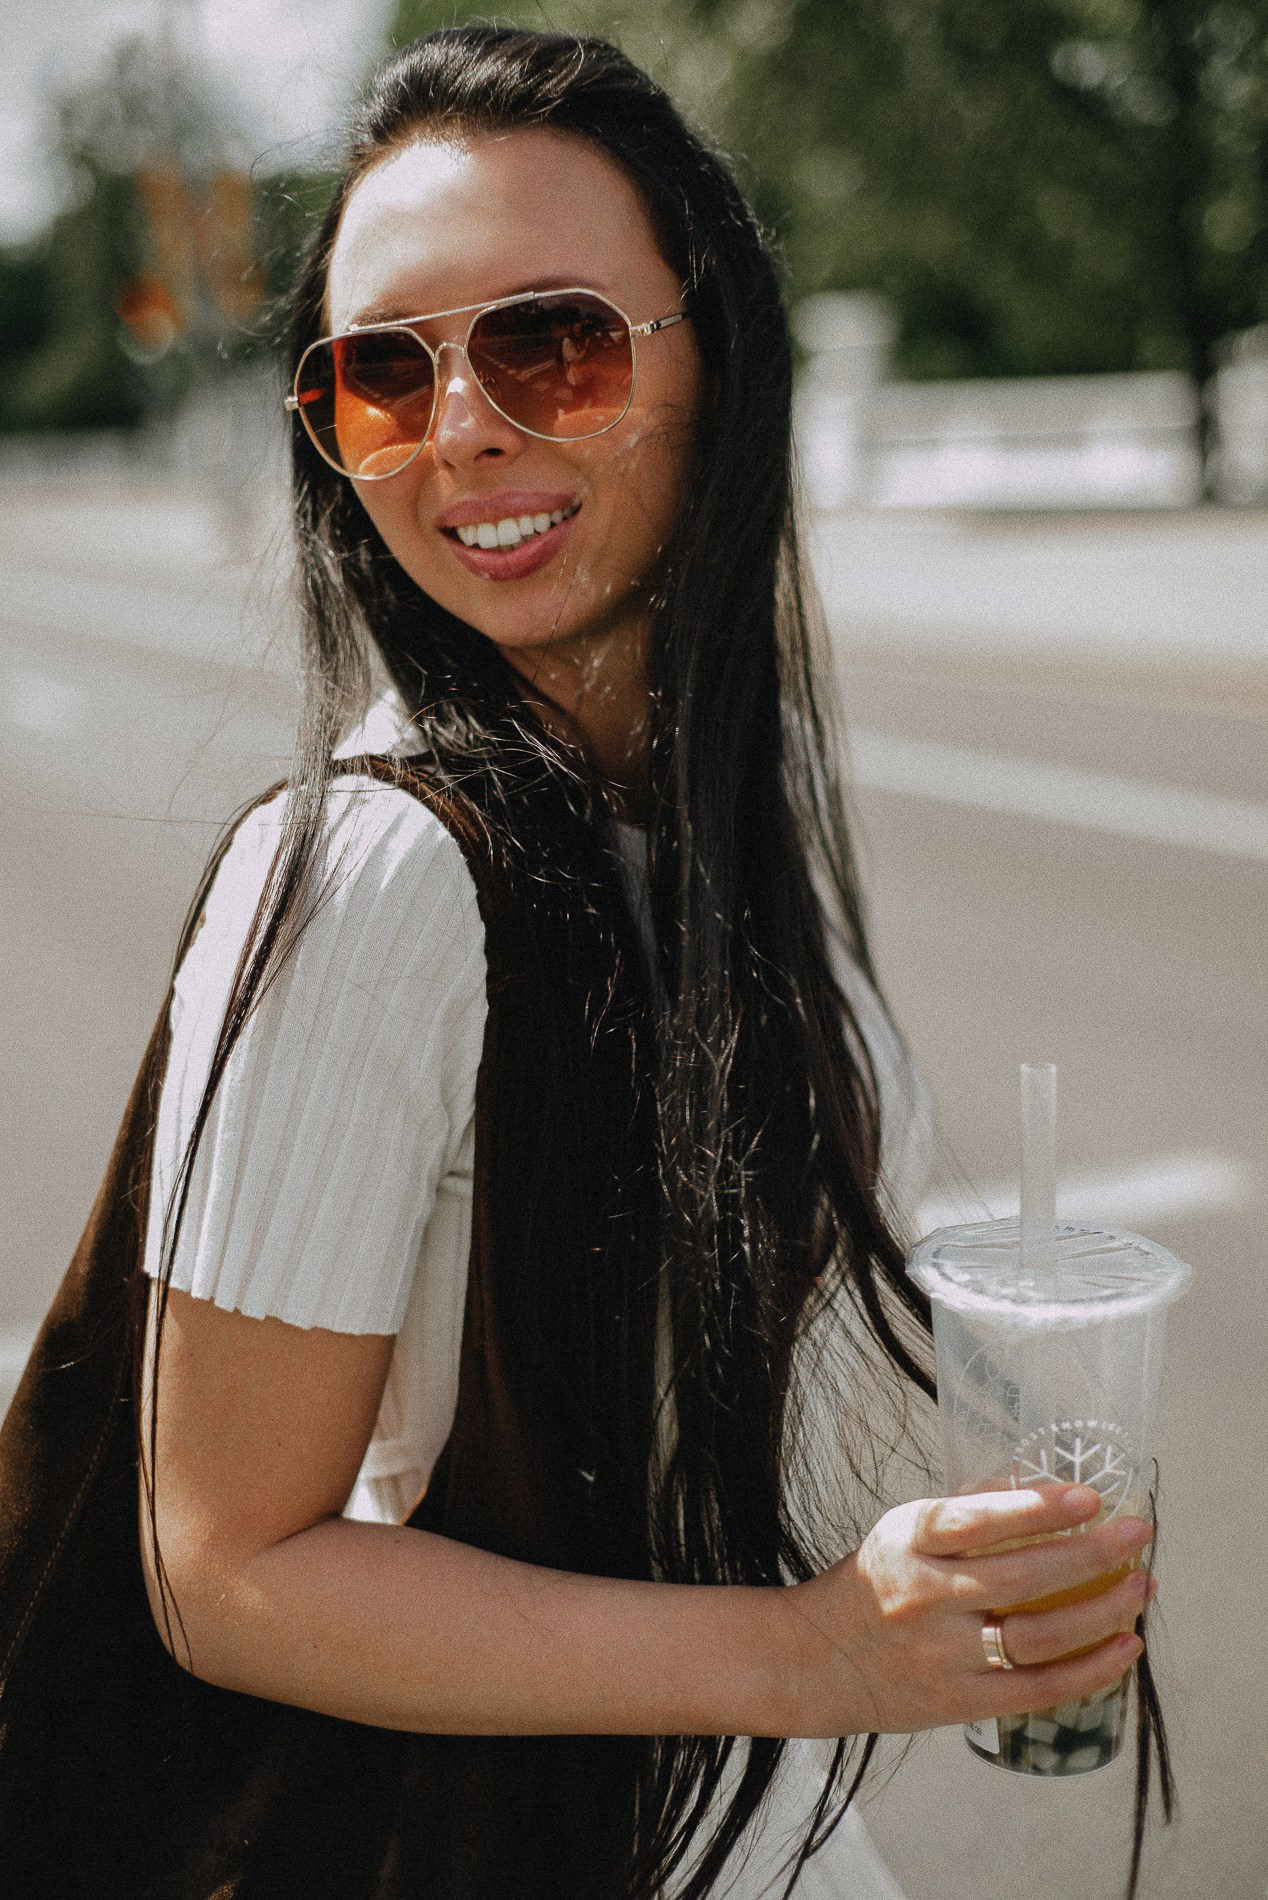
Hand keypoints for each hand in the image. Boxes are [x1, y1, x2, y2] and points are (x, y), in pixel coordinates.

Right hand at [778, 1484, 1150, 1737]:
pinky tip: (1126, 1647)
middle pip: (1022, 1579)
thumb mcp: (903, 1531)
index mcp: (909, 1541)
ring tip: (1141, 1587)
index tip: (1089, 1497)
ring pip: (1038, 1637)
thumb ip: (965, 1512)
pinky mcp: (959, 1703)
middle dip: (1091, 1555)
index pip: (979, 1520)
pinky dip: (1090, 1670)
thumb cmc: (875, 1583)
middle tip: (1138, 1533)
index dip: (1037, 1508)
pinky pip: (1038, 1690)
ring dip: (1101, 1611)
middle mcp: (926, 1598)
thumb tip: (1039, 1488)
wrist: (814, 1661)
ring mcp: (943, 1656)